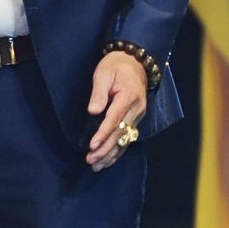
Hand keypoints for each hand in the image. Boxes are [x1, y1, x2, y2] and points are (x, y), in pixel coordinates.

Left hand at [85, 50, 150, 171]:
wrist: (135, 62)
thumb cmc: (115, 66)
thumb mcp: (103, 74)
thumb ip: (98, 92)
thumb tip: (93, 111)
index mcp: (128, 97)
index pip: (114, 119)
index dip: (103, 134)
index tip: (92, 146)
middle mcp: (136, 109)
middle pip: (120, 133)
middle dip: (105, 149)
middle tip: (90, 160)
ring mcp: (138, 115)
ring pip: (125, 139)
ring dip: (111, 154)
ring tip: (96, 165)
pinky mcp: (136, 119)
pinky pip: (128, 138)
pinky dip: (118, 151)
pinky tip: (108, 161)